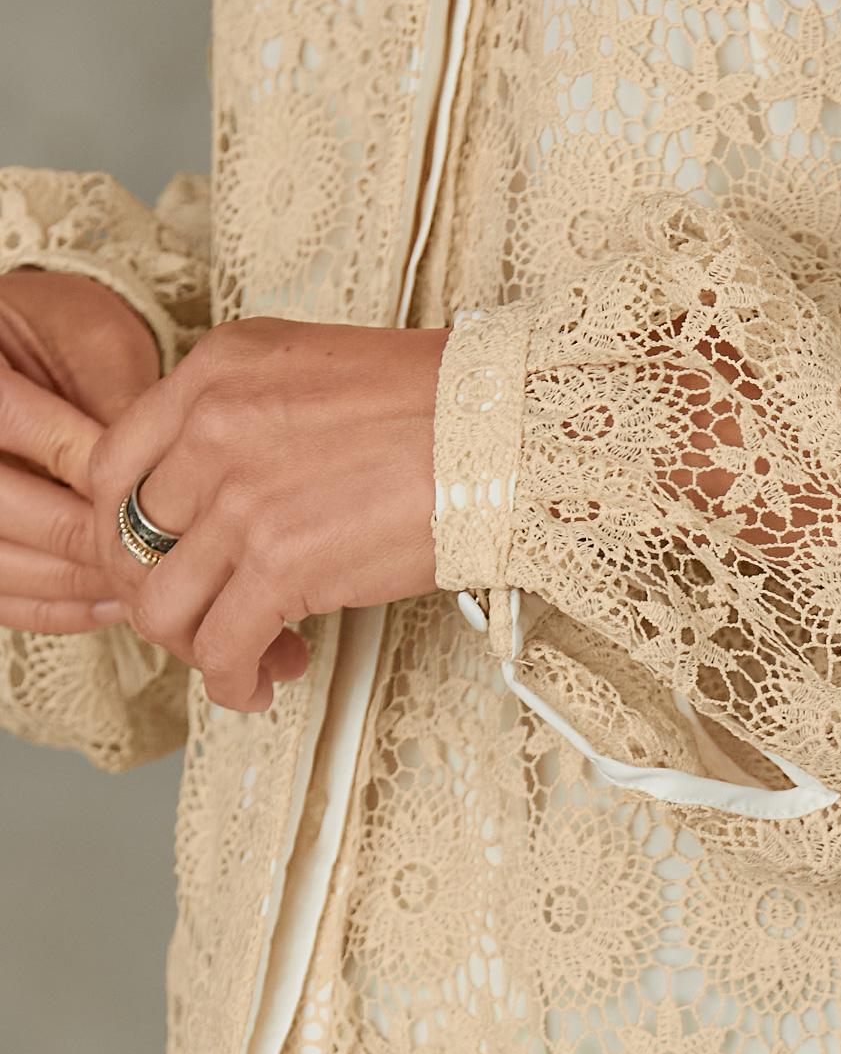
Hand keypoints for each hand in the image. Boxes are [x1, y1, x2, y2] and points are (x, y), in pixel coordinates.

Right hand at [0, 269, 158, 632]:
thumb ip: (117, 402)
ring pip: (6, 565)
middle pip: (15, 513)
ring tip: (153, 583)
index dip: (110, 473)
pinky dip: (57, 607)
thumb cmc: (55, 332)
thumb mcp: (94, 341)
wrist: (11, 340)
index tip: (173, 492)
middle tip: (172, 554)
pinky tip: (113, 604)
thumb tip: (161, 479)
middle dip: (99, 539)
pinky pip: (1, 597)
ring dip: (81, 582)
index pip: (39, 437)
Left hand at [87, 317, 451, 711]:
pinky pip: (222, 647)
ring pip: (164, 604)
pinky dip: (234, 680)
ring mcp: (241, 497)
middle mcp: (212, 428)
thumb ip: (249, 417)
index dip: (129, 533)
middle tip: (208, 616)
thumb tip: (221, 497)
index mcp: (216, 371)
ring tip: (246, 656)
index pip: (115, 466)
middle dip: (165, 595)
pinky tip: (264, 682)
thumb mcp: (316, 372)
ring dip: (197, 646)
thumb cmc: (445, 404)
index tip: (168, 562)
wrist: (511, 429)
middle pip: (128, 542)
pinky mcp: (282, 564)